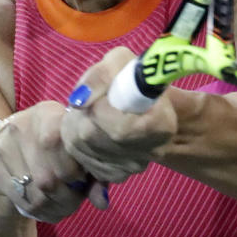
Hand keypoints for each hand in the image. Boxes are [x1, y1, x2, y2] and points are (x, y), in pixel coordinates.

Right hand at [0, 101, 108, 221]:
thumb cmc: (53, 145)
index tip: (82, 178)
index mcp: (47, 114)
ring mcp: (3, 149)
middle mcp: (21, 127)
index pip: (62, 146)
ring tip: (65, 205)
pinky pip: (23, 202)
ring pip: (37, 194)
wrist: (9, 144)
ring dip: (56, 207)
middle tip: (76, 197)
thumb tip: (102, 202)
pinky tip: (49, 208)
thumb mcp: (74, 148)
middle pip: (50, 176)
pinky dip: (41, 212)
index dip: (76, 170)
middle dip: (69, 195)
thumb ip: (93, 172)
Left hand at [60, 47, 177, 184]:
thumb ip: (102, 74)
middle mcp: (148, 152)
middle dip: (81, 113)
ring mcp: (130, 167)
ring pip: (78, 146)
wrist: (149, 106)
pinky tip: (92, 128)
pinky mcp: (113, 175)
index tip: (100, 96)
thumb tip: (79, 100)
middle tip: (91, 101)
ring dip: (75, 123)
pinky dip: (78, 140)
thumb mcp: (123, 61)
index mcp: (160, 124)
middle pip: (90, 135)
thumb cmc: (135, 79)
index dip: (99, 107)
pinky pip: (79, 157)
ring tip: (90, 112)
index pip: (118, 127)